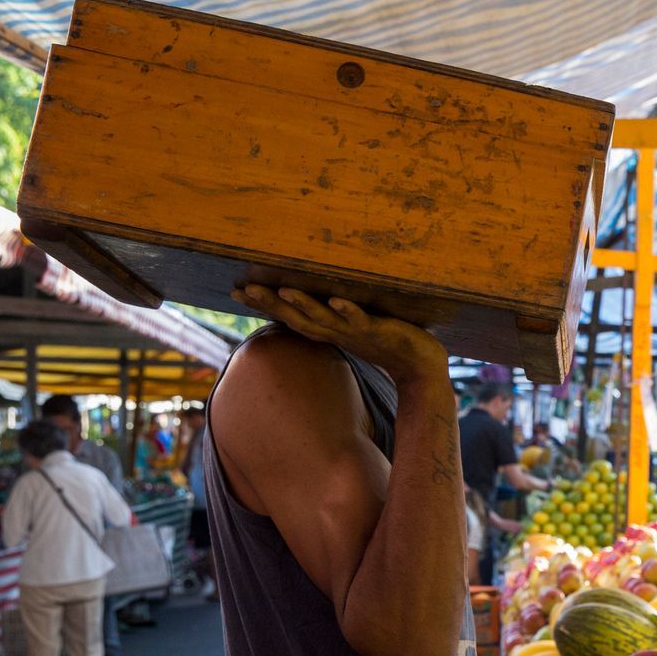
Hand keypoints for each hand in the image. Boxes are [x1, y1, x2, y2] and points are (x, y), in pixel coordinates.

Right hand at [233, 285, 448, 386]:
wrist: (420, 366)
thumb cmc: (386, 344)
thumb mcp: (352, 329)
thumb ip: (332, 318)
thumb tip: (315, 306)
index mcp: (329, 330)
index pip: (289, 316)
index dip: (263, 305)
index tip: (235, 291)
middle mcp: (337, 331)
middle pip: (298, 317)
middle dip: (271, 303)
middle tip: (244, 289)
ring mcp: (357, 331)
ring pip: (325, 318)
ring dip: (305, 305)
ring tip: (284, 290)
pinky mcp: (379, 330)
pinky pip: (361, 319)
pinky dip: (349, 311)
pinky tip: (337, 301)